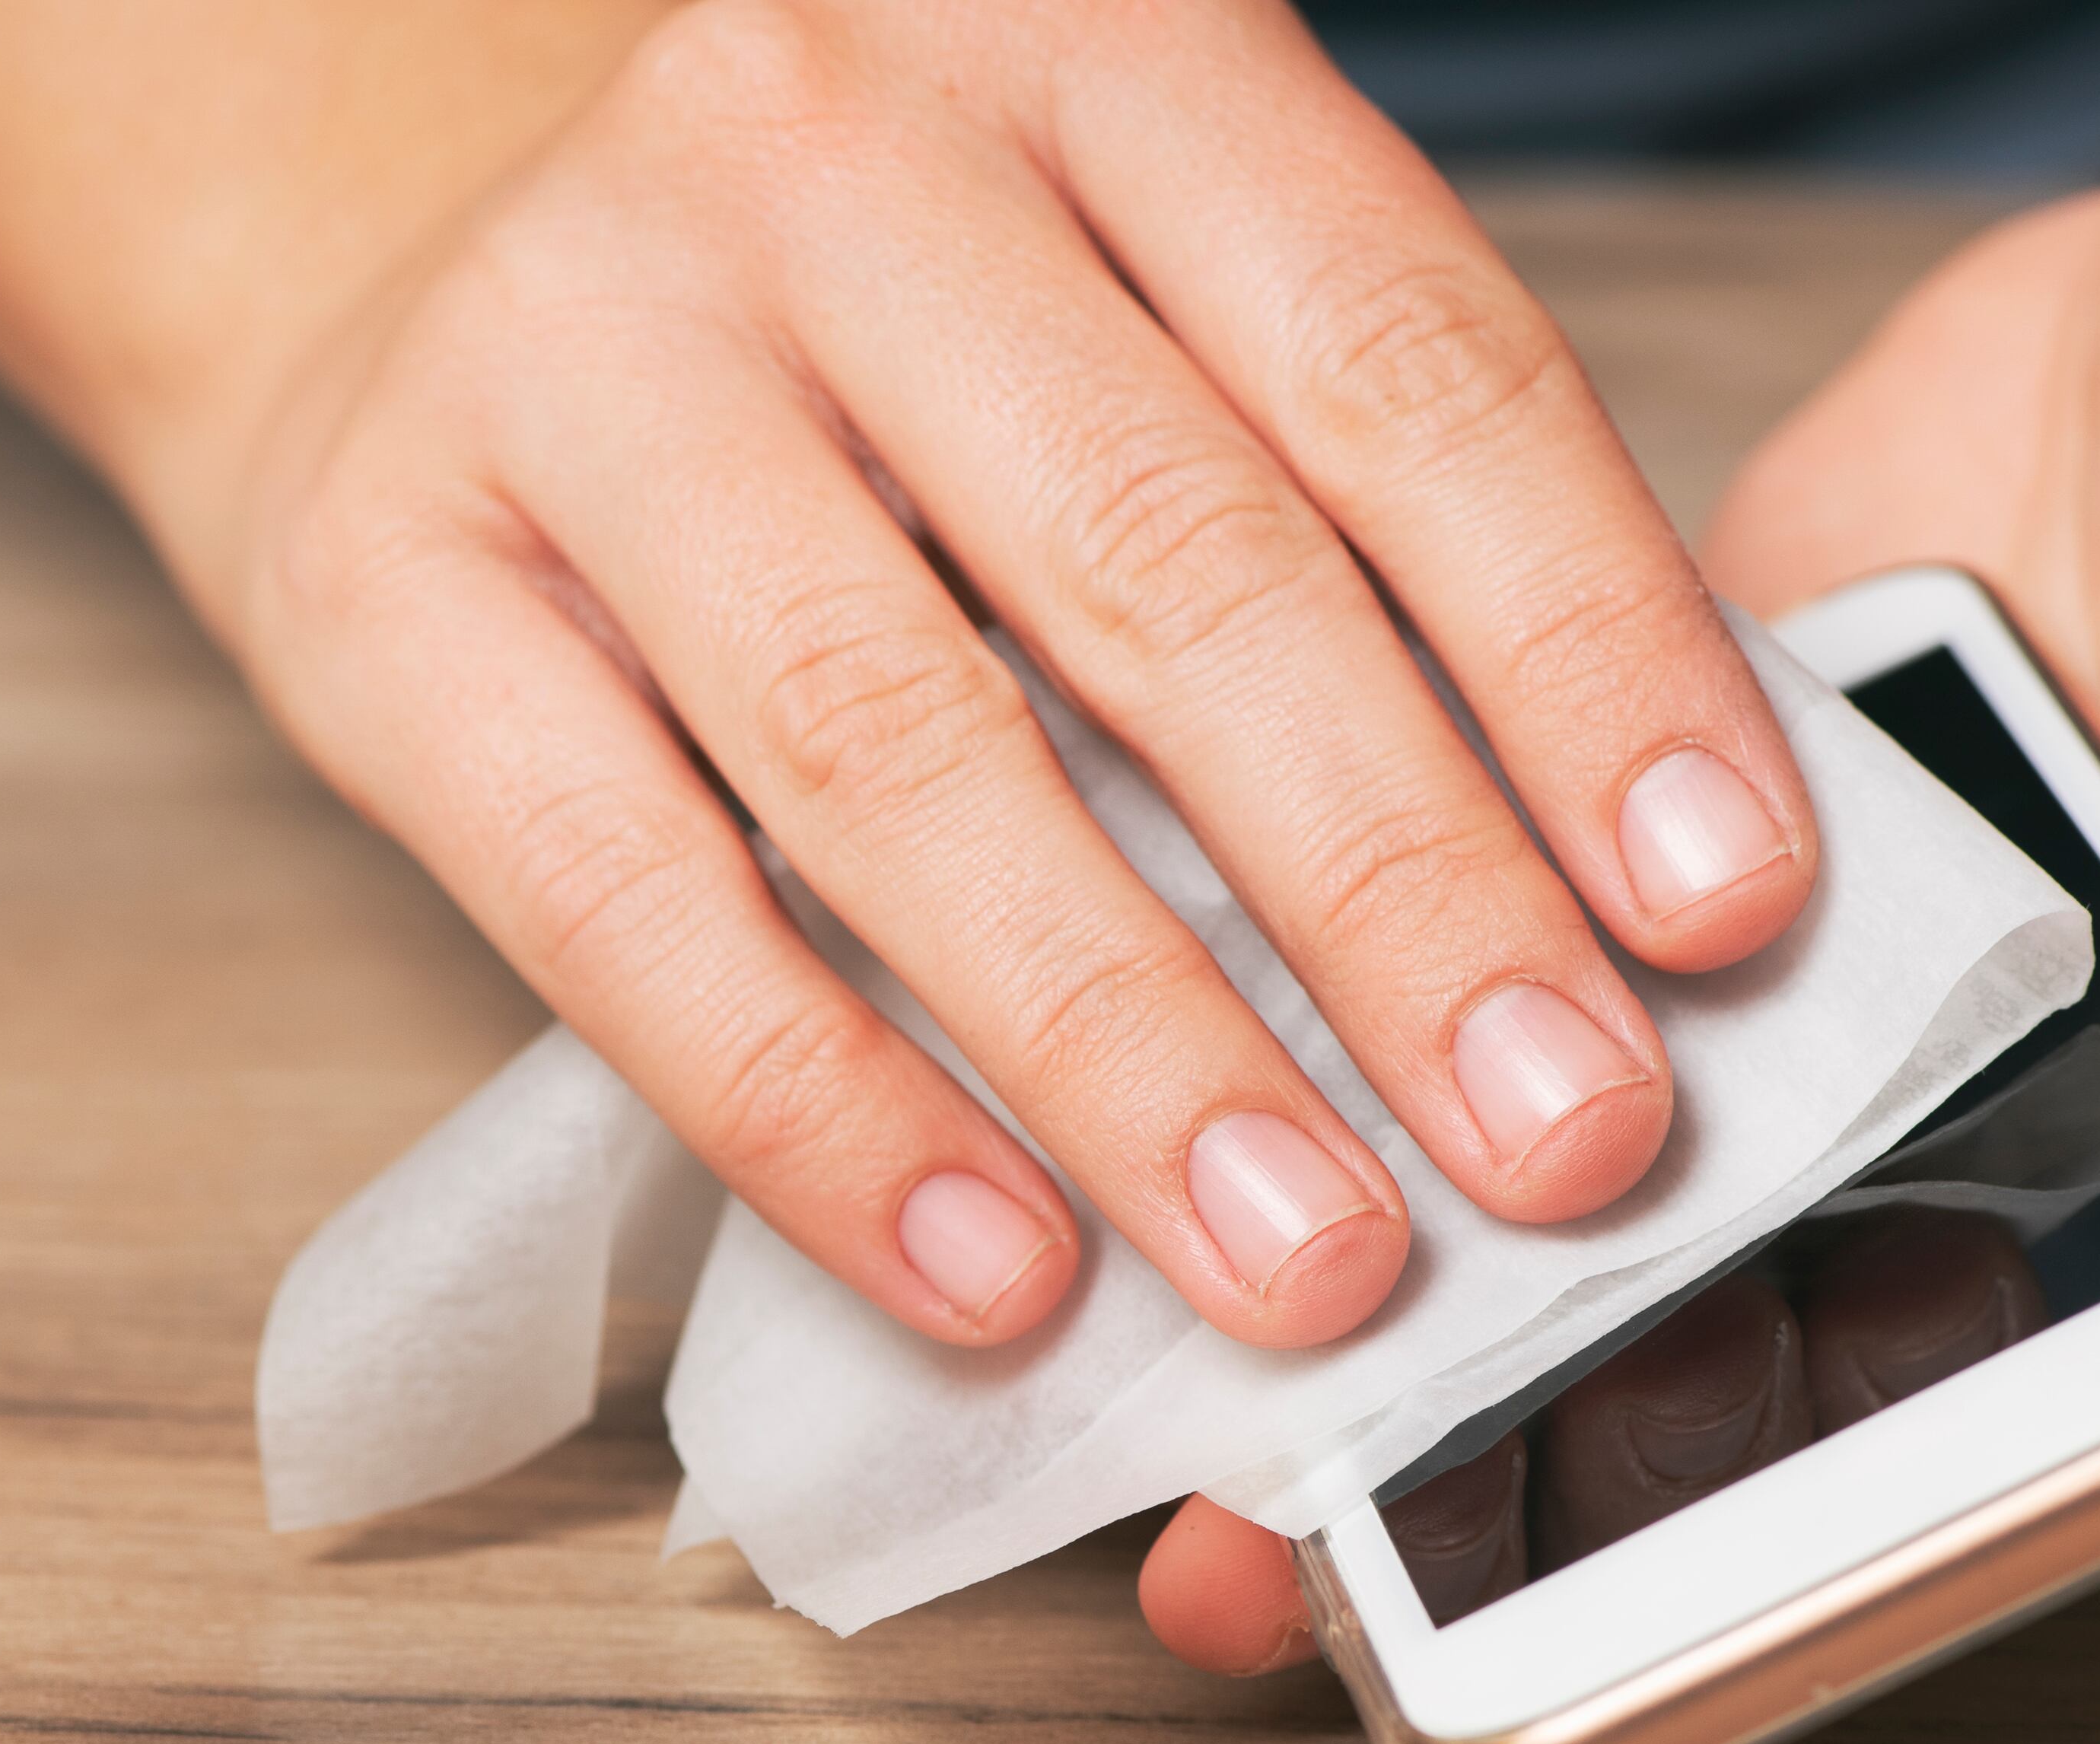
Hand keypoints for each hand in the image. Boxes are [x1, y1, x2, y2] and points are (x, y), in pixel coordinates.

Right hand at [238, 1, 1820, 1353]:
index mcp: (1084, 35)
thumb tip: (1600, 890)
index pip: (1400, 359)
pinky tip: (993, 1265)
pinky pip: (620, 894)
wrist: (425, 260)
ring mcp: (575, 350)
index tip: (1722, 908)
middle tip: (1562, 1140)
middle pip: (1167, 563)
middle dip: (1397, 891)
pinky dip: (822, 1107)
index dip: (1585, 648)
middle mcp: (820, 148)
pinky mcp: (378, 575)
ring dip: (1132, 1044)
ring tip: (1309, 1257)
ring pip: (894, 748)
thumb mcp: (1125, 297)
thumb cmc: (862, 334)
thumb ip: (1333, 514)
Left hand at [1143, 0, 2099, 1677]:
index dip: (1871, 1476)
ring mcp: (1796, 974)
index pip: (2075, 1334)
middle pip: (1779, 1316)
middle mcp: (1985, 1069)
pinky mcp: (1647, 829)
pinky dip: (1350, 1025)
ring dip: (1417, 1299)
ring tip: (1204, 1445)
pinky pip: (1491, 955)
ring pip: (1599, 1185)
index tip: (1674, 1548)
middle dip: (1560, 1439)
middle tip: (1335, 1541)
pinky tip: (1186, 1093)